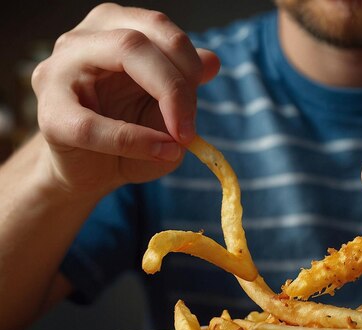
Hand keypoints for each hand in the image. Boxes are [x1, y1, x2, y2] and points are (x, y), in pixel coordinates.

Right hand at [31, 3, 219, 197]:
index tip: (205, 90)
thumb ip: (186, 82)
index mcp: (114, 29)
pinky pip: (94, 124)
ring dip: (165, 99)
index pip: (158, 27)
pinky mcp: (50, 115)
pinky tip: (160, 151)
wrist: (93, 171)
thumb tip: (211, 60)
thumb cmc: (131, 133)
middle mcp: (84, 39)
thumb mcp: (167, 107)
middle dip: (178, 82)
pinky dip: (135, 140)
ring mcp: (59, 70)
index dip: (189, 59)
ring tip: (179, 139)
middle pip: (140, 38)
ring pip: (122, 53)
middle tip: (192, 125)